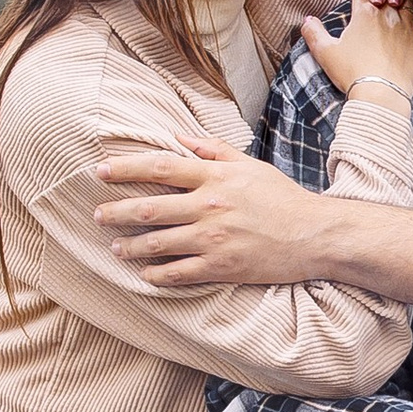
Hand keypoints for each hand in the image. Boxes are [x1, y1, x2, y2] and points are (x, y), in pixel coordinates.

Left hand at [99, 142, 325, 288]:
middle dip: (116, 212)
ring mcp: (213, 239)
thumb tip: (178, 137)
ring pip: (157, 243)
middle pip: (149, 208)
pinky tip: (144, 274)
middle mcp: (209, 206)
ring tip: (115, 247)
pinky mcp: (221, 267)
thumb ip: (212, 150)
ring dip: (129, 246)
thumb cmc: (283, 198)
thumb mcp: (250, 166)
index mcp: (214, 178)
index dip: (125, 168)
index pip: (159, 168)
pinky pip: (178, 273)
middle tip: (97, 215)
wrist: (315, 235)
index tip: (100, 171)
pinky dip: (155, 275)